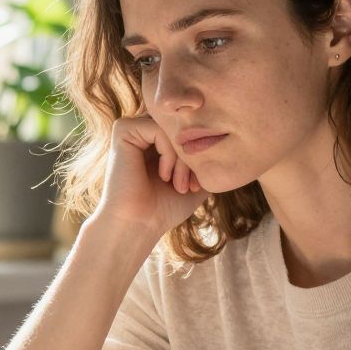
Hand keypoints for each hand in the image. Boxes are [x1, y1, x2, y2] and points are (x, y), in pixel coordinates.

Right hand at [90, 115, 208, 241]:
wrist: (138, 225)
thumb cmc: (164, 208)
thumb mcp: (196, 181)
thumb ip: (208, 158)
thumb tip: (227, 139)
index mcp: (156, 139)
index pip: (189, 127)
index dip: (200, 152)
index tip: (198, 186)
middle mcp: (143, 129)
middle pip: (183, 124)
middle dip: (194, 153)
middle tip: (192, 186)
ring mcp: (132, 128)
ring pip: (172, 125)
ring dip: (183, 157)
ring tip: (180, 185)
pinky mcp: (123, 130)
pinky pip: (157, 128)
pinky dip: (169, 153)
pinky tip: (164, 176)